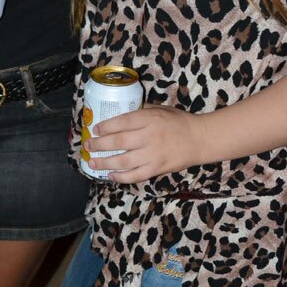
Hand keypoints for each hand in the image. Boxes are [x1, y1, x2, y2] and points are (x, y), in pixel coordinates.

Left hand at [85, 105, 205, 183]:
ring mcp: (153, 155)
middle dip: (99, 144)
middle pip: (118, 141)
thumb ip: (141, 112)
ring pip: (123, 161)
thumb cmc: (179, 122)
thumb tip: (119, 116)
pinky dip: (121, 177)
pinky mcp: (157, 169)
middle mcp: (149, 137)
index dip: (105, 126)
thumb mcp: (160, 109)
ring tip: (92, 162)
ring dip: (104, 162)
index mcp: (150, 119)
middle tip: (87, 146)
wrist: (200, 139)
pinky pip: (135, 176)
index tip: (95, 129)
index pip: (122, 122)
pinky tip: (110, 175)